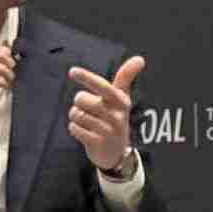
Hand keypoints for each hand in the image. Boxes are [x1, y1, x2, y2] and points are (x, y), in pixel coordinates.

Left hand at [68, 56, 145, 172]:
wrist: (116, 152)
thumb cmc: (115, 118)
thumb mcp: (121, 98)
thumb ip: (126, 77)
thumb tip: (140, 58)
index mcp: (121, 100)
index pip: (103, 86)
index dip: (87, 77)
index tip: (72, 71)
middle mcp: (116, 115)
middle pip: (81, 99)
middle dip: (79, 103)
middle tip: (90, 110)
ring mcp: (108, 130)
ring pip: (76, 114)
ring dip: (76, 117)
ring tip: (88, 122)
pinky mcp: (98, 143)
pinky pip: (74, 128)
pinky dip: (75, 129)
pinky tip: (85, 132)